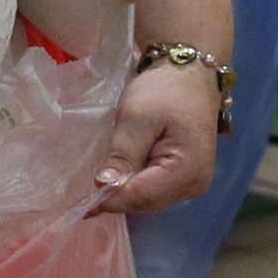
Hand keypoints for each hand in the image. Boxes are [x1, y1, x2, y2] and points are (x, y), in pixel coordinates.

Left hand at [95, 60, 221, 215]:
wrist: (191, 75)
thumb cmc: (165, 90)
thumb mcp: (137, 117)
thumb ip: (122, 154)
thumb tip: (103, 186)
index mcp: (187, 170)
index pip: (142, 197)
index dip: (111, 199)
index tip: (82, 200)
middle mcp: (194, 185)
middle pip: (146, 203)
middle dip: (116, 198)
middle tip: (84, 192)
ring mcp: (192, 183)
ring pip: (149, 201)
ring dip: (124, 194)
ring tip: (98, 185)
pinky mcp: (185, 178)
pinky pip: (154, 191)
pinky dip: (134, 187)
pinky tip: (116, 178)